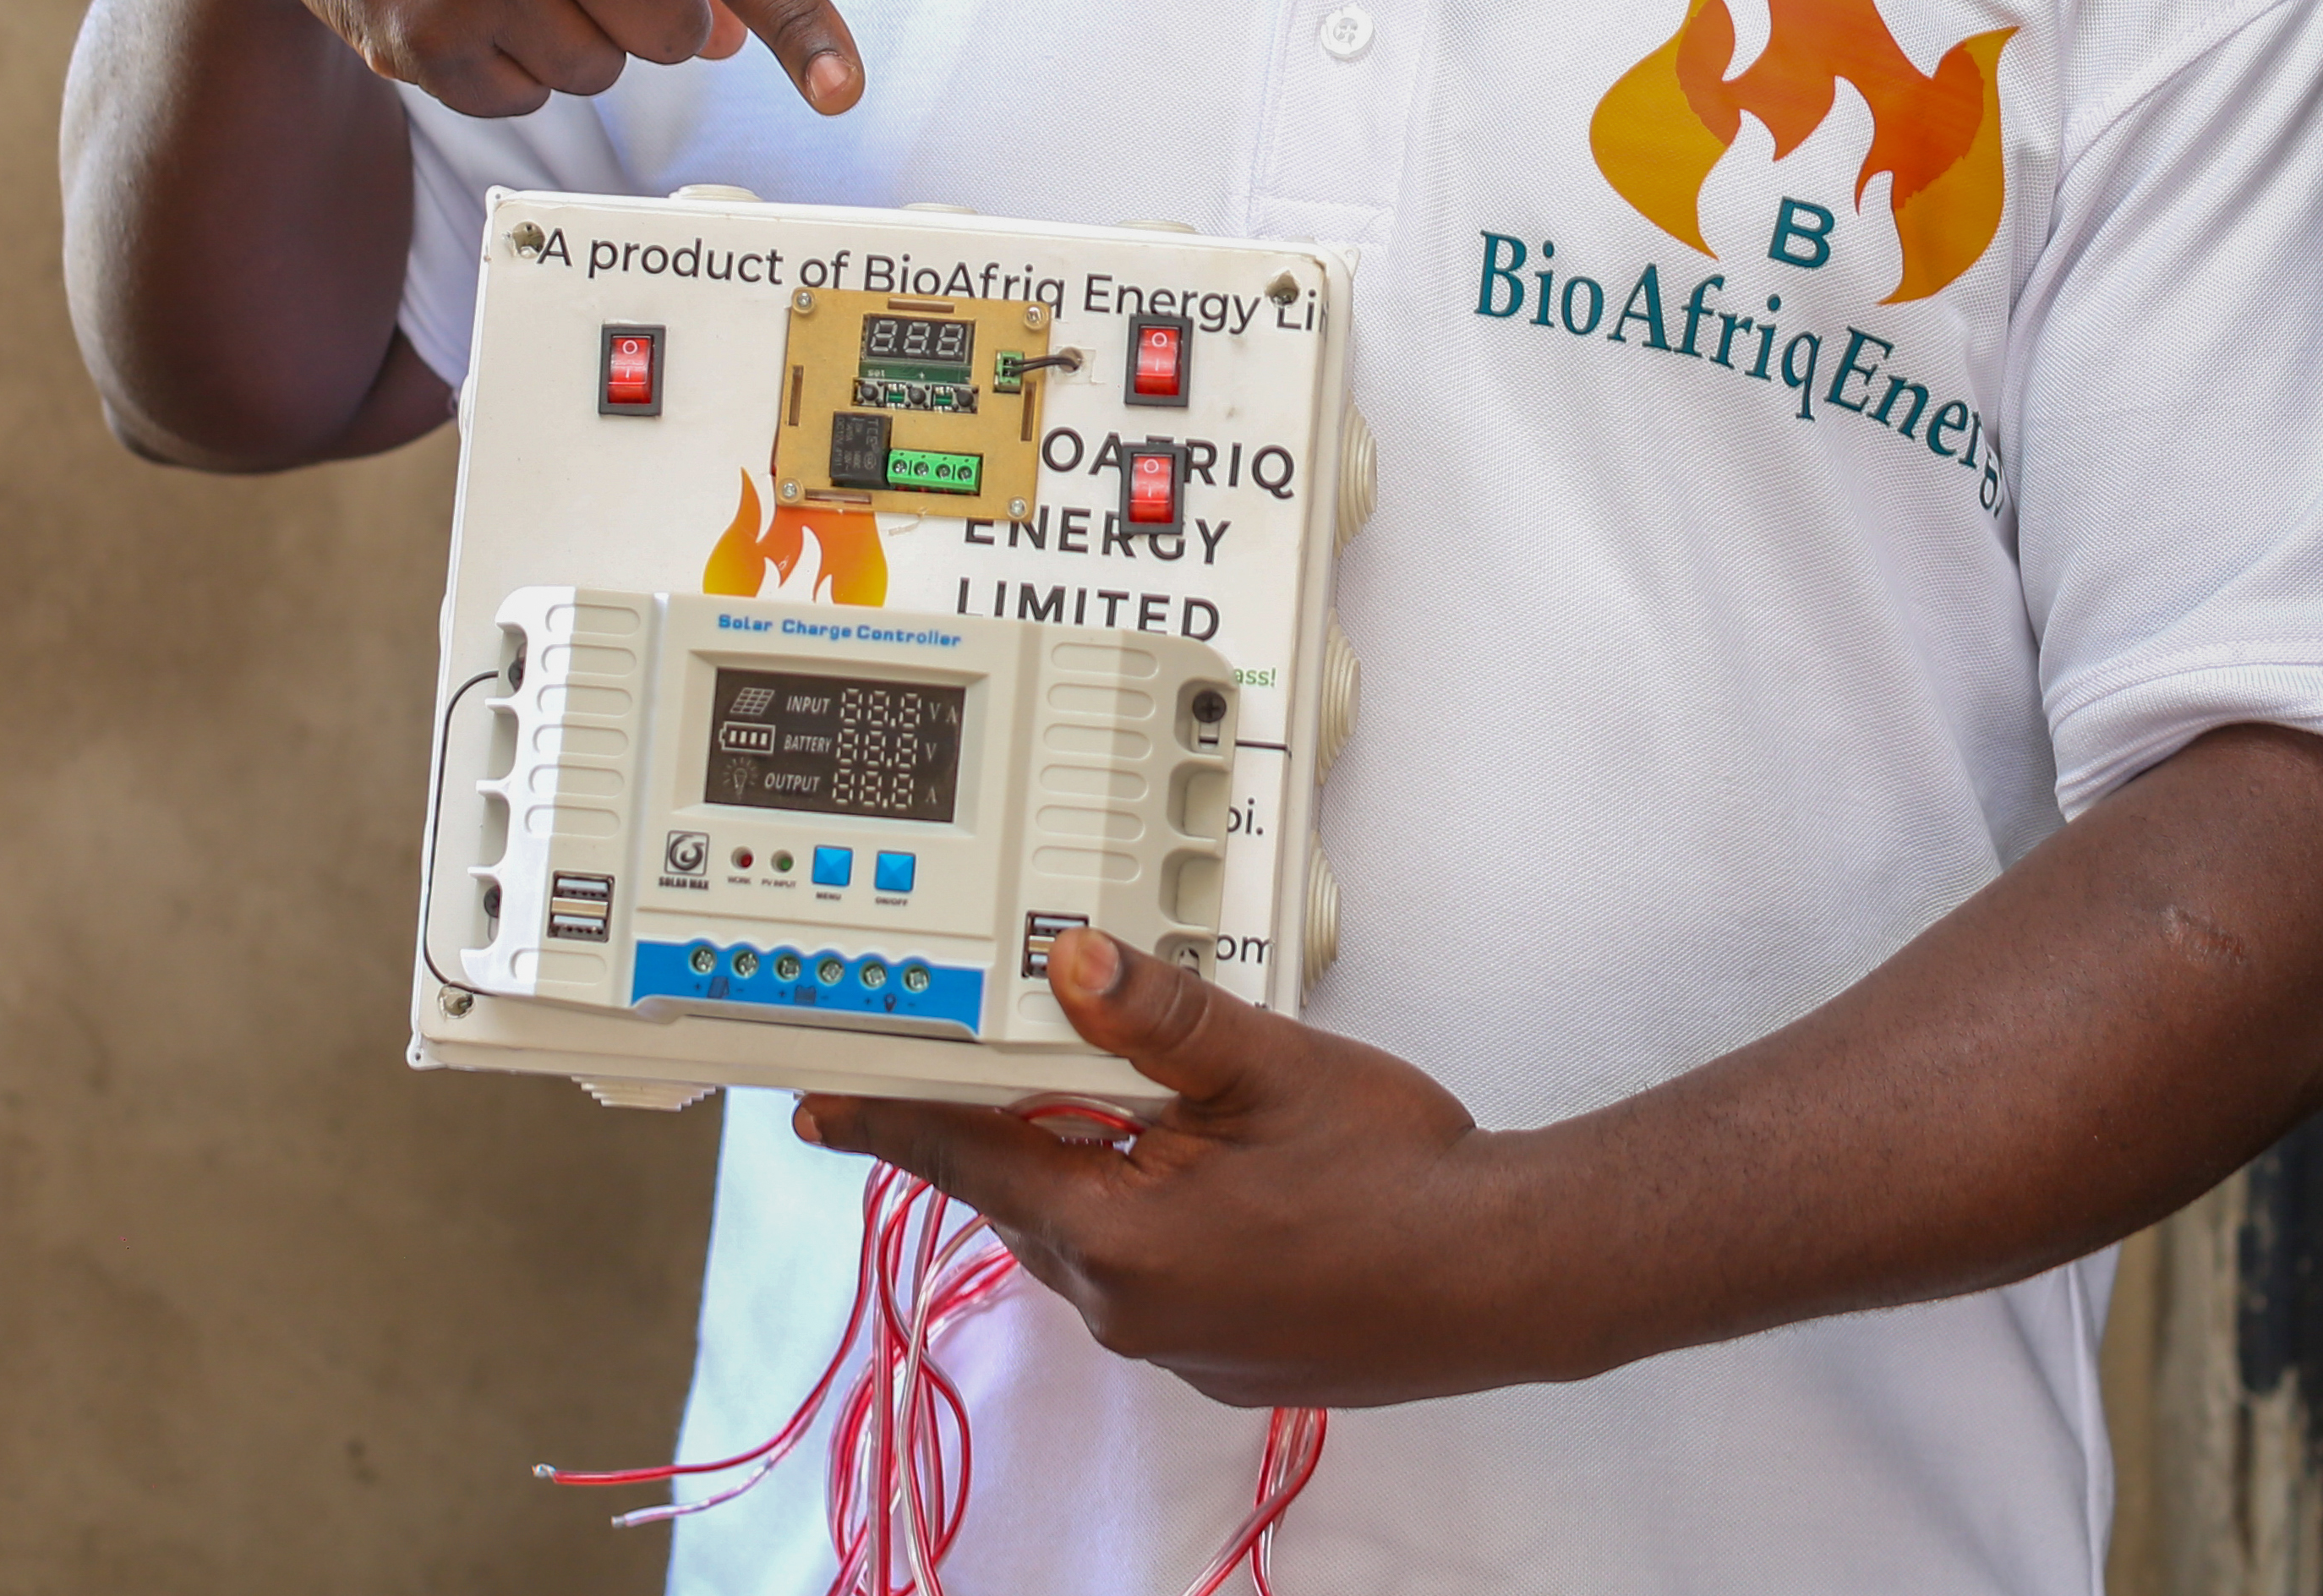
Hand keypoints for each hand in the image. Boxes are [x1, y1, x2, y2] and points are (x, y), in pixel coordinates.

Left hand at [804, 930, 1552, 1409]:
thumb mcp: (1270, 1065)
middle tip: (1042, 1057)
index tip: (818, 1105)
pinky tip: (1233, 1182)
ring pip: (1091, 1237)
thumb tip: (1067, 966)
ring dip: (1104, 1172)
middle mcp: (1127, 1307)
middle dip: (1028, 1127)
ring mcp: (1174, 1343)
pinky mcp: (1222, 1357)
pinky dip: (1160, 1219)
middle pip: (1027, 1196)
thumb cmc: (1400, 1175)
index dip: (890, 1121)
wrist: (1504, 1273)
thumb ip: (1159, 1016)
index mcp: (1117, 1234)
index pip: (966, 1162)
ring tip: (1174, 1113)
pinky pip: (1149, 1277)